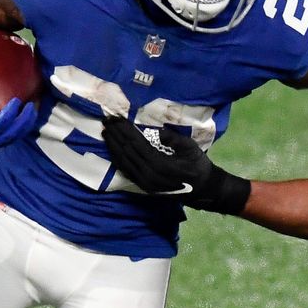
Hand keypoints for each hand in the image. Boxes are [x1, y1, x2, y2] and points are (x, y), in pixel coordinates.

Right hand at [0, 73, 36, 157]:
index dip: (9, 114)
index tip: (16, 100)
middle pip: (11, 135)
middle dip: (23, 121)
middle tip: (31, 105)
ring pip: (12, 139)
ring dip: (24, 126)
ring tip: (32, 111)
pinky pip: (8, 139)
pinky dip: (17, 129)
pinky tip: (22, 116)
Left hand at [101, 116, 249, 214]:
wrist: (202, 189)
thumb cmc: (198, 165)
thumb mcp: (192, 148)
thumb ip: (175, 139)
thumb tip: (158, 130)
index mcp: (161, 165)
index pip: (137, 144)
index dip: (126, 130)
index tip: (116, 118)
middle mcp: (149, 175)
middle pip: (127, 152)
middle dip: (116, 135)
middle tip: (106, 120)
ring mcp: (145, 183)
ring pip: (123, 162)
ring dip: (113, 146)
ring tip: (106, 132)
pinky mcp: (143, 187)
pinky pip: (126, 172)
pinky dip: (117, 160)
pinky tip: (112, 150)